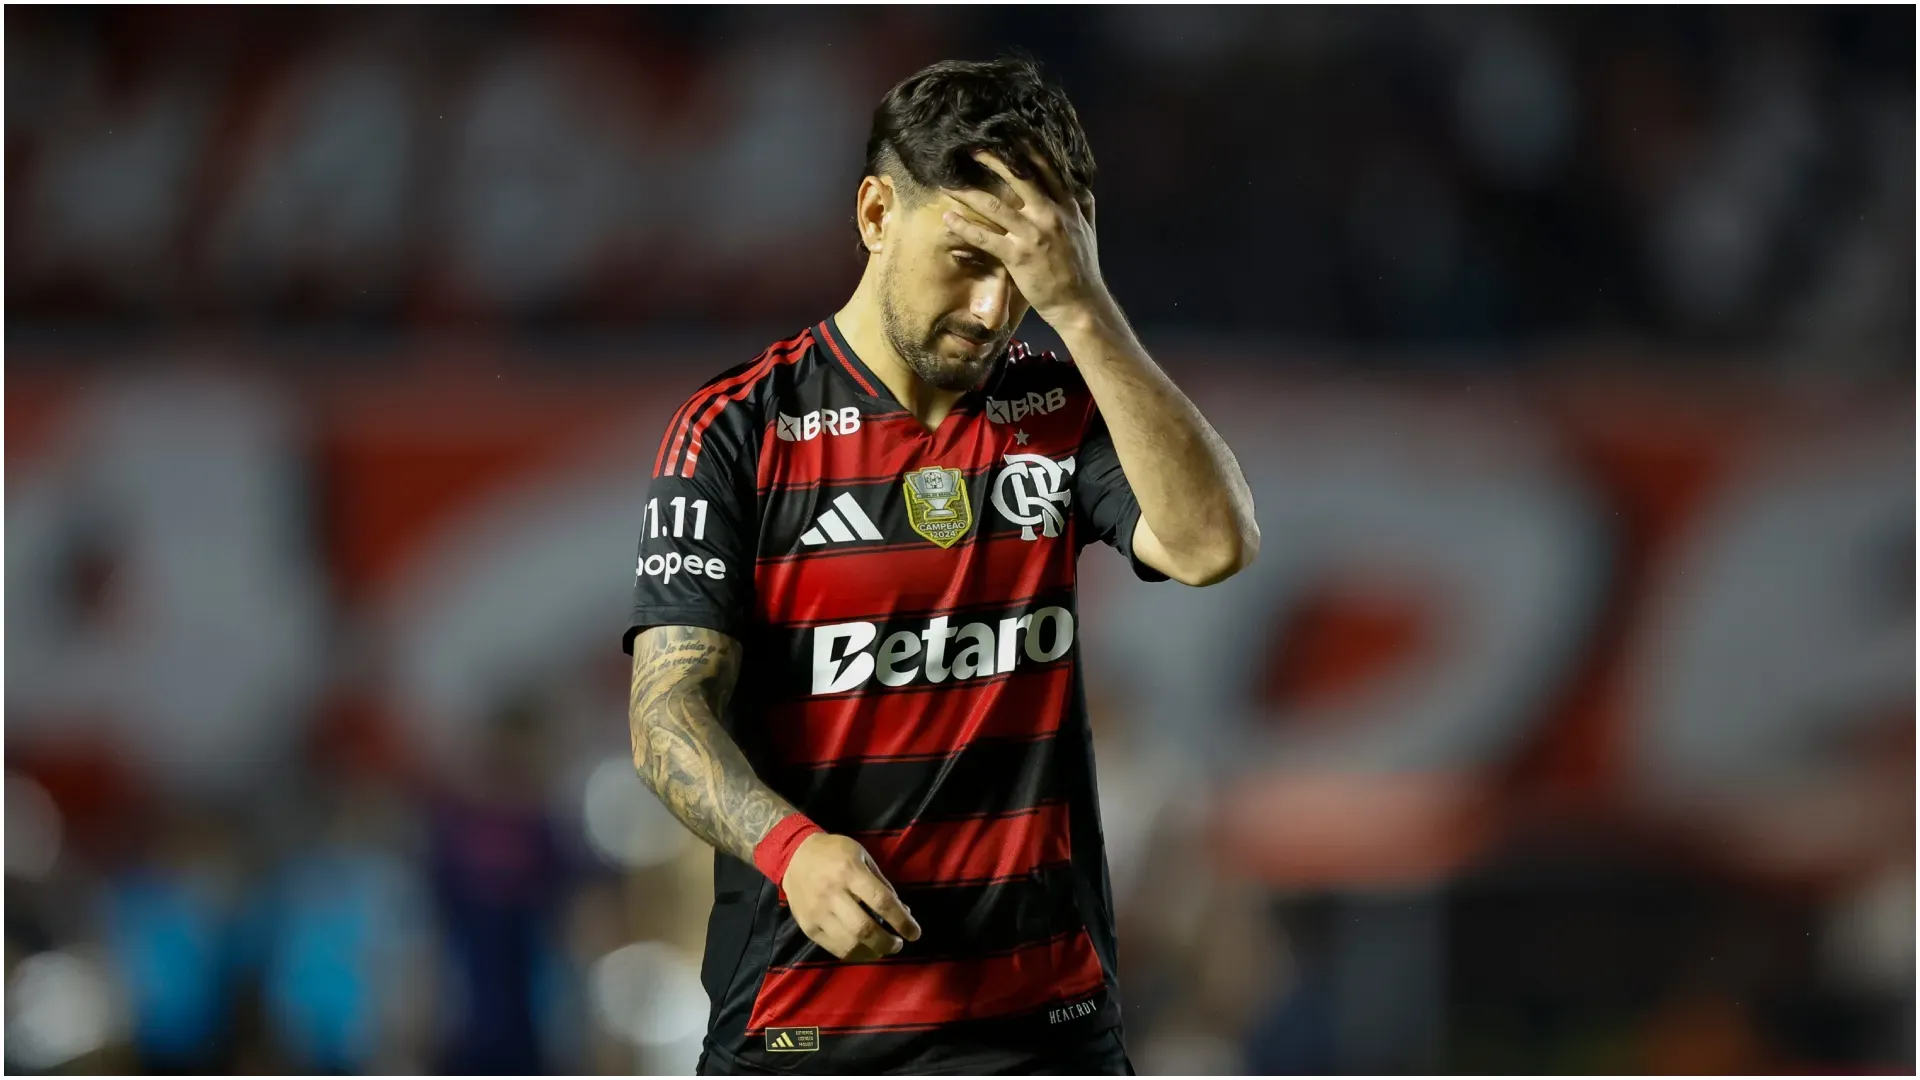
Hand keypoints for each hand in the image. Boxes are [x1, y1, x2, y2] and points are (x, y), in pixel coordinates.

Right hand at [782, 832, 922, 960]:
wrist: (794, 855)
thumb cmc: (834, 853)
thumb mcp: (862, 856)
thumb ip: (882, 884)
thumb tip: (903, 912)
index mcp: (849, 871)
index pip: (881, 901)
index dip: (902, 921)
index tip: (915, 933)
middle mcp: (832, 893)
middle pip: (864, 928)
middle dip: (888, 942)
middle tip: (898, 944)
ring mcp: (817, 912)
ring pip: (849, 944)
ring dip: (873, 952)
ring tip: (883, 949)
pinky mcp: (808, 926)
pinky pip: (834, 948)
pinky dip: (854, 954)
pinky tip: (864, 950)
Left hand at [940, 149, 1107, 327]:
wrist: (1080, 303)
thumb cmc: (1082, 268)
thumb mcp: (1087, 229)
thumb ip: (1083, 205)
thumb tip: (1080, 185)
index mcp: (1067, 205)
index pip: (1045, 169)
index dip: (1025, 150)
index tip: (1007, 136)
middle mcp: (1049, 214)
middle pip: (1017, 178)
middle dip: (992, 161)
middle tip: (971, 149)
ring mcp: (1032, 234)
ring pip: (993, 206)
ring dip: (966, 193)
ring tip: (947, 183)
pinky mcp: (1017, 256)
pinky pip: (984, 237)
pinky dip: (963, 227)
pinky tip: (948, 218)